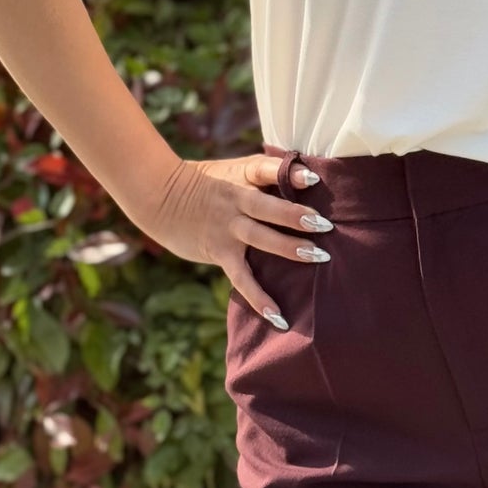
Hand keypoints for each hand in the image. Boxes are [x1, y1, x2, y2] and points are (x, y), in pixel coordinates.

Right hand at [130, 151, 332, 326]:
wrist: (160, 196)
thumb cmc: (205, 182)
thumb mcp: (233, 171)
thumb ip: (263, 175)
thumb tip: (302, 176)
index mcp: (242, 178)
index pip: (267, 171)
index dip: (291, 174)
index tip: (315, 178)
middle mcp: (236, 202)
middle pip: (270, 208)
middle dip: (298, 216)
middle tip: (327, 225)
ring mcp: (227, 228)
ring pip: (261, 238)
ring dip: (289, 247)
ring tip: (317, 257)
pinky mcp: (219, 251)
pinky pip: (242, 277)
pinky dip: (259, 297)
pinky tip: (278, 316)